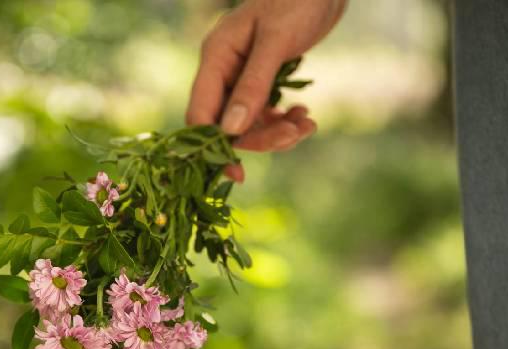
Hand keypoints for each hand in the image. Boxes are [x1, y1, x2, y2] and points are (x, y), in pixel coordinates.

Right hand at [186, 0, 346, 180]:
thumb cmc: (296, 1)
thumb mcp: (275, 42)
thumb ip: (253, 85)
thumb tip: (231, 131)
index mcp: (216, 57)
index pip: (201, 113)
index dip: (214, 146)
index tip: (237, 172)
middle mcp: (225, 70)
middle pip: (228, 125)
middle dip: (261, 137)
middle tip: (292, 137)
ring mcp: (244, 76)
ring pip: (251, 123)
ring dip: (279, 131)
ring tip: (306, 124)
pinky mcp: (264, 79)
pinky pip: (268, 113)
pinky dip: (287, 120)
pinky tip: (305, 115)